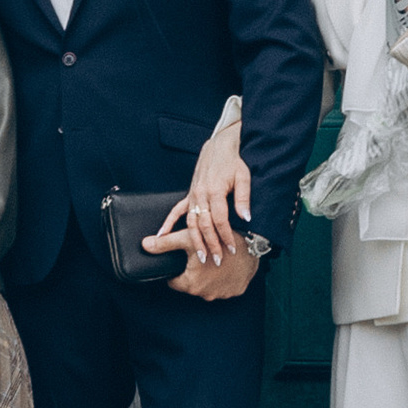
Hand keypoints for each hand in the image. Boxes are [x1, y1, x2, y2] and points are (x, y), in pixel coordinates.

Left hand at [171, 241, 262, 301]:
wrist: (250, 244)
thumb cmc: (217, 239)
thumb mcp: (188, 238)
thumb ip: (165, 243)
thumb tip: (145, 245)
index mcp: (191, 284)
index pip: (174, 282)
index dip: (176, 270)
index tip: (183, 260)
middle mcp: (206, 294)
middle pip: (191, 284)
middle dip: (193, 272)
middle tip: (200, 257)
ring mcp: (222, 295)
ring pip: (208, 286)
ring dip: (208, 277)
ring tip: (213, 260)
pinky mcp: (235, 292)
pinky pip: (224, 287)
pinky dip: (223, 279)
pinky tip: (225, 266)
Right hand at [175, 130, 253, 271]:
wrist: (219, 146)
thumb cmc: (232, 162)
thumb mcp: (243, 177)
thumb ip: (243, 198)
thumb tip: (246, 217)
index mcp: (215, 191)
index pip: (219, 220)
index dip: (225, 236)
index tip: (231, 249)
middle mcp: (201, 194)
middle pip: (204, 225)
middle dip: (211, 245)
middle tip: (216, 261)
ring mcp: (193, 195)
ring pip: (191, 222)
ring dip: (195, 241)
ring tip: (200, 257)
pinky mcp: (189, 194)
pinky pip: (176, 210)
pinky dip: (168, 223)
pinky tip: (161, 235)